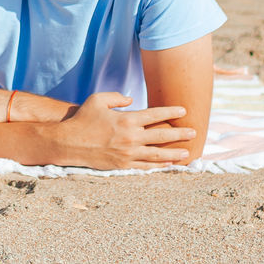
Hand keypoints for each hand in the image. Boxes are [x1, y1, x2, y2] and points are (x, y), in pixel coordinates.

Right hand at [57, 92, 195, 170]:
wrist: (69, 142)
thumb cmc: (83, 119)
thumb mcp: (98, 99)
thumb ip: (117, 97)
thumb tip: (131, 100)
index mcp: (127, 120)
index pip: (155, 115)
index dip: (171, 113)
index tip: (183, 111)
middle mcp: (131, 137)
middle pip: (162, 136)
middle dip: (180, 134)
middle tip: (194, 132)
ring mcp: (128, 153)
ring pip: (157, 155)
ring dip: (174, 153)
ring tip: (187, 152)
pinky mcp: (123, 165)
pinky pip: (145, 166)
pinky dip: (158, 165)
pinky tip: (168, 164)